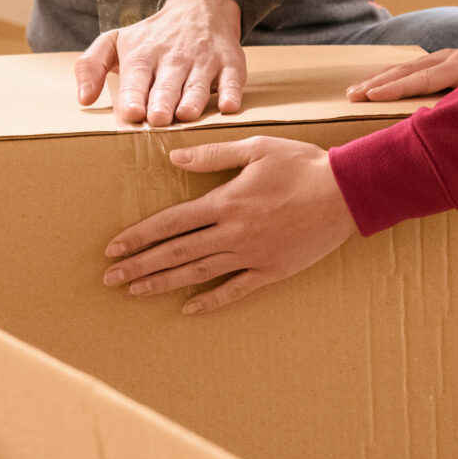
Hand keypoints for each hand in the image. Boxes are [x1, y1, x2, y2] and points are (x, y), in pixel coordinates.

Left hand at [75, 0, 245, 123]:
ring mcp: (204, 61)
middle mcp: (174, 57)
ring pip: (198, 85)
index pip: (137, 77)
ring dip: (193, 100)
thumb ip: (90, 66)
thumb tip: (83, 99)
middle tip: (159, 119)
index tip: (132, 112)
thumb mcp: (114, 42)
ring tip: (186, 115)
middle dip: (163, 102)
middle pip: (168, 85)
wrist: (201, 8)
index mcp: (143, 54)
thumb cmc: (152, 37)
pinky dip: (232, 93)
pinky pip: (233, 80)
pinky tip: (228, 106)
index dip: (135, 95)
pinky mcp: (231, 64)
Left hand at [102, 136, 355, 313]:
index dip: (139, 235)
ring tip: (136, 292)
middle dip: (140, 266)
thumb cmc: (303, 165)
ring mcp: (252, 255)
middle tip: (111, 278)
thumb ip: (213, 155)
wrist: (347, 193)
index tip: (113, 247)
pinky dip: (211, 301)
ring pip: (199, 273)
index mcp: (226, 202)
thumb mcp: (257, 148)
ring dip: (164, 284)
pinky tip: (189, 310)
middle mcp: (233, 233)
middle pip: (176, 252)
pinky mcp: (272, 270)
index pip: (171, 222)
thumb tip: (174, 158)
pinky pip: (236, 290)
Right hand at [345, 42, 457, 102]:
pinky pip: (421, 66)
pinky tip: (384, 81)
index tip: (370, 97)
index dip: (396, 89)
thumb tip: (448, 124)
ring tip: (358, 90)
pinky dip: (399, 74)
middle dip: (379, 82)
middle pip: (410, 68)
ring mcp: (457, 54)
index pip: (424, 78)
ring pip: (412, 65)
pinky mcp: (457, 59)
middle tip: (350, 96)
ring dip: (384, 78)